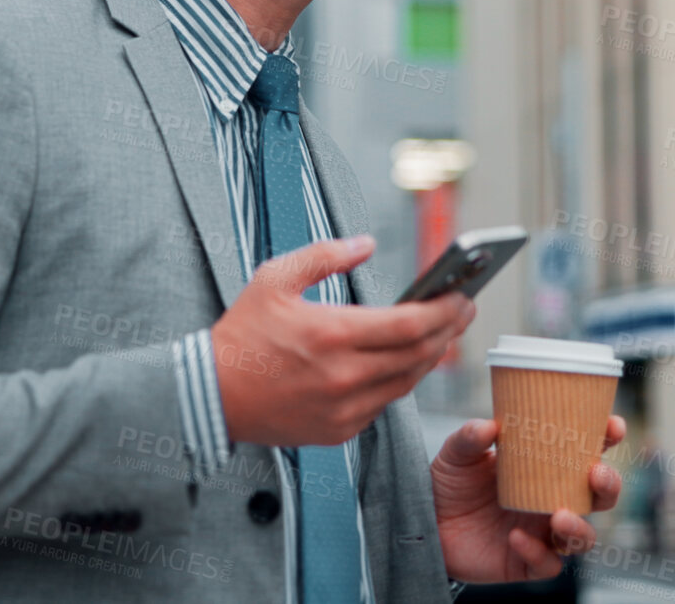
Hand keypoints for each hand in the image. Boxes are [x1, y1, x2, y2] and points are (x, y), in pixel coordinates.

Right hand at [211, 235, 474, 446]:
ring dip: (430, 357)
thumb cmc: (241, 335)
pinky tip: (403, 361)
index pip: (410, 324)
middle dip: (449, 330)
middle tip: (463, 310)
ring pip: (407, 382)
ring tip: (442, 333)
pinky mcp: (339, 430)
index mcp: (332, 334)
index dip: (444, 311)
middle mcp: (344, 376)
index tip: (462, 296)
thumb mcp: (275, 278)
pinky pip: (384, 404)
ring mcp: (344, 408)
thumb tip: (365, 243)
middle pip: (419, 354)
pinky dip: (399, 381)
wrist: (211, 395)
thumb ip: (324, 256)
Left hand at [430, 414, 627, 583]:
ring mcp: (543, 532)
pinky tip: (515, 537)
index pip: (586, 452)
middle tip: (595, 474)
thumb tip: (490, 426)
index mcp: (546, 468)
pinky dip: (537, 552)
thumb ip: (470, 437)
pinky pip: (547, 564)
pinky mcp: (527, 561)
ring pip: (584, 538)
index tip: (612, 426)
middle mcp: (552, 500)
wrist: (428, 522)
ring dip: (580, 528)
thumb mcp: (457, 453)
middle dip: (609, 486)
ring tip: (559, 515)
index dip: (607, 439)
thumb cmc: (451, 483)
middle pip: (599, 498)